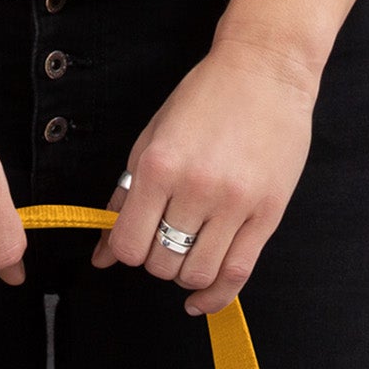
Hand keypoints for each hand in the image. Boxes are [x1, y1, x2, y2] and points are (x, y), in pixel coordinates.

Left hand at [92, 0, 355, 314]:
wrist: (266, 69)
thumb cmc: (205, 101)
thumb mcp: (152, 140)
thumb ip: (125, 199)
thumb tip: (102, 256)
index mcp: (160, 166)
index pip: (129, 246)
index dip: (128, 251)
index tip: (138, 239)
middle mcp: (196, 188)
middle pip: (162, 265)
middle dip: (158, 260)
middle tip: (168, 237)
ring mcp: (234, 204)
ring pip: (196, 275)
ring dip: (186, 274)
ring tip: (190, 251)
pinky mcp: (266, 214)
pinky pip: (236, 275)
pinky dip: (214, 297)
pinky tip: (201, 299)